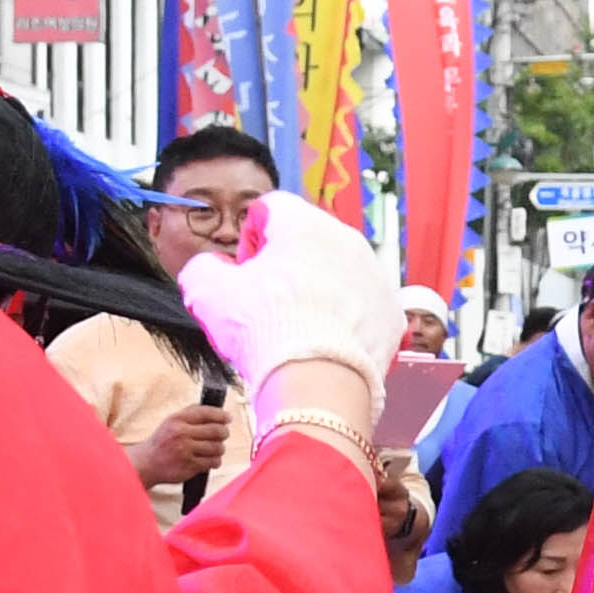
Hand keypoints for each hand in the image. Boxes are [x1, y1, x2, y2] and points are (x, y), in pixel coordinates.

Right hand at [132, 399, 233, 491]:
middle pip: (216, 431)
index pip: (206, 413)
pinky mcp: (189, 466)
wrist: (147, 462)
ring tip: (215, 448)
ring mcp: (185, 451)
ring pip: (217, 448)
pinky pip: (212, 462)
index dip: (221, 415)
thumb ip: (191, 413)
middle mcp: (181, 434)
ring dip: (220, 448)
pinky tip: (210, 459)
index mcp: (178, 420)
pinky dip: (215, 460)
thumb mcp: (171, 421)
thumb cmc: (162, 441)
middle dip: (224, 432)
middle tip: (223, 434)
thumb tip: (215, 409)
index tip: (228, 418)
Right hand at [179, 192, 405, 424]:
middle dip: (286, 266)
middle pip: (308, 241)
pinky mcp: (391, 312)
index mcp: (304, 224)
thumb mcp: (208, 294)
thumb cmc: (266, 331)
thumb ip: (202, 268)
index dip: (250, 240)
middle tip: (267, 303)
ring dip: (318, 291)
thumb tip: (210, 268)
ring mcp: (375, 276)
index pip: (270, 209)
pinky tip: (326, 343)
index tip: (245, 272)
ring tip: (297, 327)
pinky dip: (345, 321)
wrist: (317, 384)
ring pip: (339, 273)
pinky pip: (363, 307)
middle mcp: (347, 240)